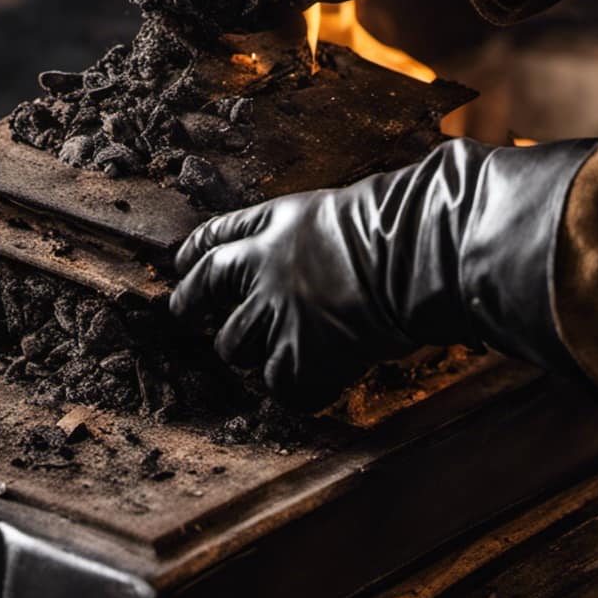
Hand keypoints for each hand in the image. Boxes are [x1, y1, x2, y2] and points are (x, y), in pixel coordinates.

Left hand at [172, 138, 597, 411]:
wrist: (416, 253)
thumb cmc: (402, 222)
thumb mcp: (347, 211)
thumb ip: (319, 236)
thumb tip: (327, 259)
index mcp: (277, 222)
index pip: (220, 234)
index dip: (198, 248)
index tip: (182, 260)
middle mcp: (262, 265)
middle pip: (205, 287)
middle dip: (190, 301)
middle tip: (182, 311)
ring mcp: (274, 311)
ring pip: (232, 345)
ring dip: (249, 351)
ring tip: (272, 351)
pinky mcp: (296, 355)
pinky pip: (280, 385)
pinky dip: (297, 386)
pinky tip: (319, 377)